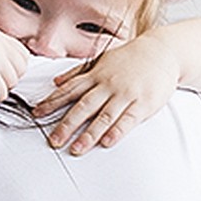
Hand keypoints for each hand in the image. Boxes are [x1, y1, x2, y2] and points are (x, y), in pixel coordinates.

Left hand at [32, 31, 180, 154]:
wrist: (162, 51)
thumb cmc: (130, 57)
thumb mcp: (102, 59)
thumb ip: (78, 72)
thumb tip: (55, 82)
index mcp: (96, 75)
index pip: (69, 90)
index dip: (52, 102)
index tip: (37, 114)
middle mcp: (108, 85)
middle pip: (83, 107)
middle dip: (66, 124)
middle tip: (54, 140)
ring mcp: (126, 94)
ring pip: (104, 116)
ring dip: (89, 134)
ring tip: (76, 148)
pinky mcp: (143, 103)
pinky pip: (128, 120)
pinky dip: (116, 131)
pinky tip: (106, 142)